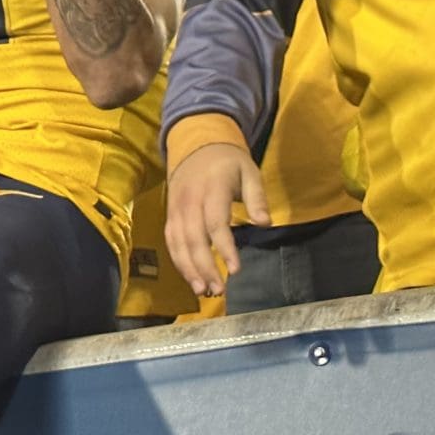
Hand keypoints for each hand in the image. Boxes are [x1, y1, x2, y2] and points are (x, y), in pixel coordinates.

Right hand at [164, 141, 270, 298]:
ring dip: (189, 269)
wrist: (195, 144)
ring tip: (203, 291)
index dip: (225, 248)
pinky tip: (191, 277)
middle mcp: (190, 200)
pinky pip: (171, 241)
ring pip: (178, 243)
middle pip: (194, 238)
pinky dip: (179, 261)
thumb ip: (257, 198)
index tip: (236, 270)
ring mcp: (176, 208)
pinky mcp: (170, 215)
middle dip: (204, 267)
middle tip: (218, 290)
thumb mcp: (250, 171)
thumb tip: (265, 223)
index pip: (216, 223)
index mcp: (212, 189)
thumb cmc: (228, 162)